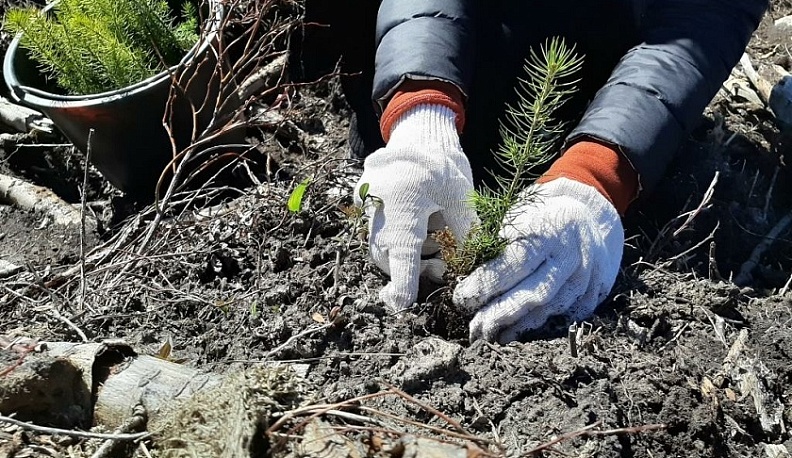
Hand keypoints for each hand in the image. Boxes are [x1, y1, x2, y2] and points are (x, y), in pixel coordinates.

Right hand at [355, 104, 475, 309]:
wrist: (418, 135)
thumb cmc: (443, 166)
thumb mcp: (461, 199)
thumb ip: (465, 235)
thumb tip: (471, 267)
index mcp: (405, 208)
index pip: (402, 256)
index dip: (403, 285)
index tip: (401, 305)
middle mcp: (379, 210)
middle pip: (387, 257)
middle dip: (411, 268)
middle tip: (441, 264)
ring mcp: (367, 207)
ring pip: (381, 248)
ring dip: (405, 254)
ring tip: (432, 239)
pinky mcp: (364, 204)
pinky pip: (377, 234)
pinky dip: (397, 240)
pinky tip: (418, 226)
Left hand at [453, 178, 623, 342]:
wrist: (586, 218)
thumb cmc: (537, 220)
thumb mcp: (514, 218)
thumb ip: (492, 245)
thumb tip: (461, 275)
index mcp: (548, 229)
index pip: (515, 263)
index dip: (486, 284)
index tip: (461, 299)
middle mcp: (571, 254)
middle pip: (535, 292)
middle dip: (500, 314)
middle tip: (474, 329)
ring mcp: (587, 276)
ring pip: (550, 309)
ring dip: (518, 327)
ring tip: (490, 337)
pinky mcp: (594, 293)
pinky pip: (567, 318)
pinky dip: (540, 329)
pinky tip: (516, 335)